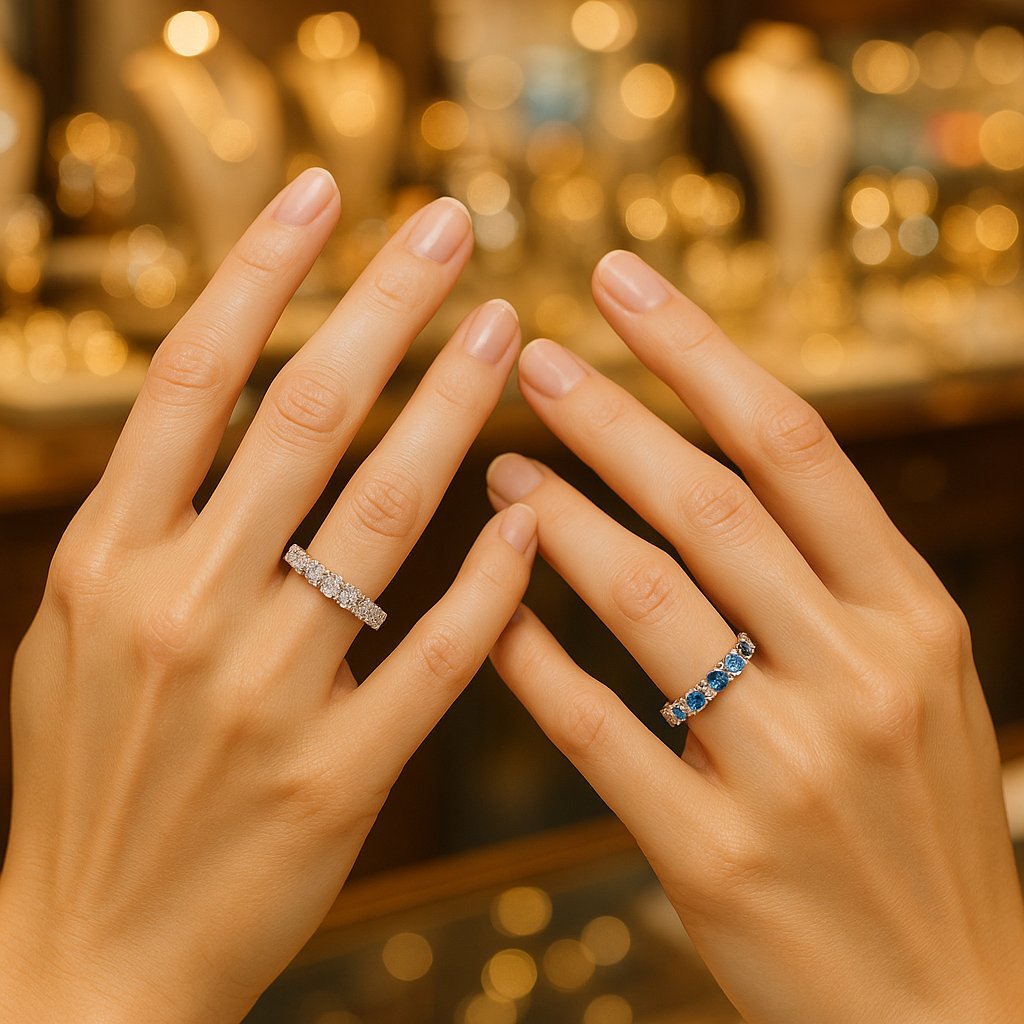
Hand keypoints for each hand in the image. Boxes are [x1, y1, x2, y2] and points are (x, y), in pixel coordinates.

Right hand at [0, 170, 536, 1023]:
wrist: (85, 956)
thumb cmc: (86, 782)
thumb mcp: (75, 635)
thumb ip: (151, 532)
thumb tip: (229, 420)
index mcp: (104, 563)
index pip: (193, 377)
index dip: (263, 271)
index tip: (328, 194)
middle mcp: (178, 610)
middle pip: (300, 419)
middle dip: (382, 310)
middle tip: (452, 231)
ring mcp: (262, 696)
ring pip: (380, 519)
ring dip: (451, 412)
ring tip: (506, 333)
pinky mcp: (334, 777)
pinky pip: (435, 655)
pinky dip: (489, 580)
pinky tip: (531, 513)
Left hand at [487, 250, 1023, 1023]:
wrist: (950, 1011)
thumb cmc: (922, 829)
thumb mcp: (919, 686)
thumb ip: (833, 585)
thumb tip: (720, 471)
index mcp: (913, 617)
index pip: (792, 445)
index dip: (697, 353)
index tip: (620, 285)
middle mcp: (859, 675)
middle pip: (711, 504)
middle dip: (609, 417)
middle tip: (529, 356)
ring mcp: (788, 768)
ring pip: (649, 602)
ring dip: (560, 525)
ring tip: (499, 472)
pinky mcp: (715, 858)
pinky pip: (601, 731)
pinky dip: (534, 662)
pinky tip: (489, 612)